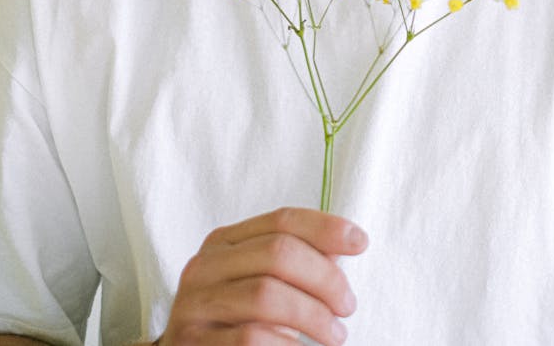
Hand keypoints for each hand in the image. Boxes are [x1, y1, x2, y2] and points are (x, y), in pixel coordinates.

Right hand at [159, 206, 367, 345]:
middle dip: (324, 277)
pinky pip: (251, 338)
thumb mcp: (256, 281)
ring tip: (335, 334)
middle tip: (348, 305)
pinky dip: (286, 345)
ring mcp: (195, 306)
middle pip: (277, 253)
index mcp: (222, 242)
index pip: (281, 220)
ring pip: (266, 295)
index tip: (360, 242)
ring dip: (312, 315)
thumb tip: (341, 247)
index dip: (325, 227)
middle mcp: (204, 267)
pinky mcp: (194, 344)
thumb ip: (293, 262)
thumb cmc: (232, 320)